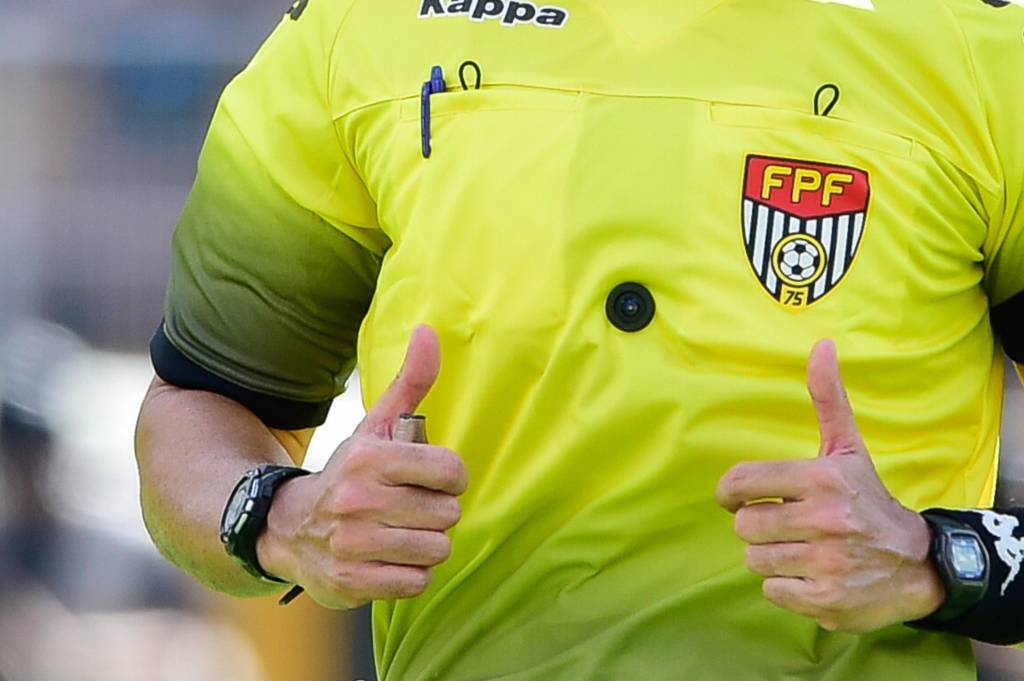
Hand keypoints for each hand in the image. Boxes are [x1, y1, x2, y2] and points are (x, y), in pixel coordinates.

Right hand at [257, 325, 468, 608]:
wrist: (286, 528)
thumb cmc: (350, 473)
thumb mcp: (375, 426)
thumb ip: (410, 382)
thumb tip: (430, 331)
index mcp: (368, 458)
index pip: (451, 471)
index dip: (450, 477)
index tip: (434, 478)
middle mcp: (357, 500)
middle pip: (448, 514)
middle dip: (437, 512)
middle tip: (413, 509)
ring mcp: (351, 545)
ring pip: (436, 550)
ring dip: (426, 544)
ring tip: (403, 533)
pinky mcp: (350, 583)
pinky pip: (416, 583)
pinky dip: (410, 574)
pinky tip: (390, 558)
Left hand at [715, 340, 945, 631]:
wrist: (916, 564)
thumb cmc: (867, 501)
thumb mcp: (848, 449)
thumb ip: (827, 399)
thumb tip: (822, 345)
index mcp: (821, 478)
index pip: (738, 484)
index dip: (731, 494)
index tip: (741, 498)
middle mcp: (824, 520)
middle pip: (743, 527)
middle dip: (759, 527)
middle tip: (786, 525)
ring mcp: (825, 563)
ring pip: (754, 560)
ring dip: (772, 557)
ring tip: (801, 549)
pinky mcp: (825, 600)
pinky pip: (771, 592)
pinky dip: (785, 587)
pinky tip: (811, 574)